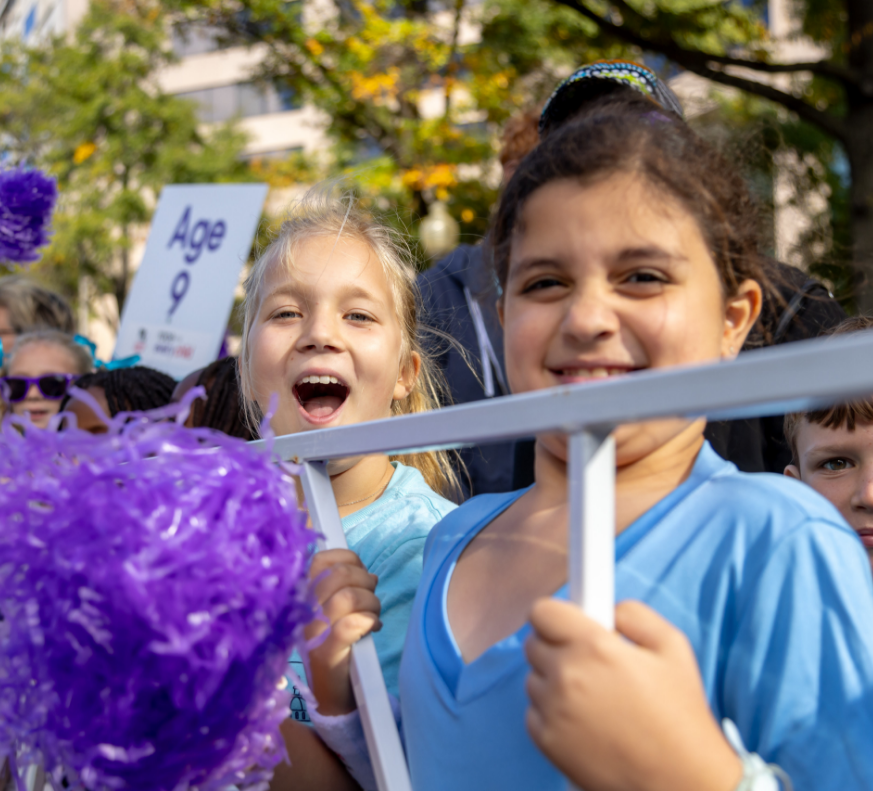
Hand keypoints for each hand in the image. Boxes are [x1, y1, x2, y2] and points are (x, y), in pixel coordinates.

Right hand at [305, 549, 381, 715]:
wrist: (330, 694)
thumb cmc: (333, 647)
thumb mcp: (333, 612)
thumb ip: (345, 587)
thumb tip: (371, 574)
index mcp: (301, 597)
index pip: (319, 559)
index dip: (347, 559)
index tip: (360, 573)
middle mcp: (302, 612)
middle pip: (338, 574)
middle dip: (365, 580)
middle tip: (371, 598)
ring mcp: (312, 633)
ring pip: (347, 597)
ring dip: (371, 602)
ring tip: (374, 614)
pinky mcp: (326, 654)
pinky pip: (350, 625)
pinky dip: (369, 620)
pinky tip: (373, 627)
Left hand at [525, 599, 742, 790]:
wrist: (680, 783)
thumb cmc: (680, 715)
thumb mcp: (673, 647)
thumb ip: (633, 613)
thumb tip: (606, 608)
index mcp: (594, 646)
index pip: (542, 611)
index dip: (557, 615)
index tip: (568, 623)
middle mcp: (566, 675)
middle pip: (534, 642)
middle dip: (557, 646)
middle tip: (589, 662)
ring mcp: (552, 710)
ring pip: (533, 677)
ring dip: (554, 680)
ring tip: (594, 697)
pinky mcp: (546, 741)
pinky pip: (534, 711)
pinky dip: (551, 712)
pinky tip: (585, 721)